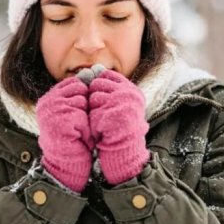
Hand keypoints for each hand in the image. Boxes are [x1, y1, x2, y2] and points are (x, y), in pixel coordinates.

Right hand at [37, 77, 92, 192]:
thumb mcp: (75, 111)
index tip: (81, 112)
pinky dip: (85, 128)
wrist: (67, 163)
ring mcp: (52, 110)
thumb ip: (80, 92)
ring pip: (82, 101)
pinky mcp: (59, 121)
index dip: (84, 96)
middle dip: (85, 106)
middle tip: (78, 125)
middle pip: (79, 89)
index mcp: (50, 98)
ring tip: (78, 131)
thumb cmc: (75, 138)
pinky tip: (78, 137)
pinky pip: (82, 115)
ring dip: (86, 118)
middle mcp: (47, 101)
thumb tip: (92, 69)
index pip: (74, 82)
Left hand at [89, 70, 149, 184]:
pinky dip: (94, 124)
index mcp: (132, 90)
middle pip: (97, 84)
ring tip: (104, 125)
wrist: (124, 155)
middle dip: (95, 101)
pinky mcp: (114, 116)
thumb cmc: (116, 130)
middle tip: (104, 117)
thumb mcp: (116, 105)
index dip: (98, 88)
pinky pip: (93, 113)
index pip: (106, 75)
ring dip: (93, 113)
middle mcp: (130, 94)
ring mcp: (123, 104)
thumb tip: (92, 68)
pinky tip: (103, 133)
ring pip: (93, 98)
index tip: (101, 103)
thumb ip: (107, 88)